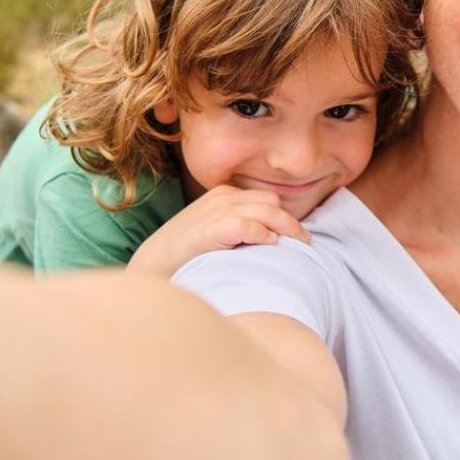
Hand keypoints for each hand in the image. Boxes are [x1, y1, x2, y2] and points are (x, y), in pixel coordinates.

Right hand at [127, 184, 309, 278]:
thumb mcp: (216, 231)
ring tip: (299, 244)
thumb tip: (273, 237)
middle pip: (272, 202)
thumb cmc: (187, 253)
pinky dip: (262, 232)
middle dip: (291, 221)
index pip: (266, 198)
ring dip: (287, 227)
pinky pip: (247, 224)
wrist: (153, 264)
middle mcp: (223, 197)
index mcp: (224, 195)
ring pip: (267, 210)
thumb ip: (240, 227)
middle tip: (305, 242)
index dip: (284, 216)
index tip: (298, 235)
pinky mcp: (212, 228)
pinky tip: (271, 244)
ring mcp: (217, 210)